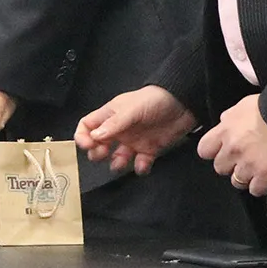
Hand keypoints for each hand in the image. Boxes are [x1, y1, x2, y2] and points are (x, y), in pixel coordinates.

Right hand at [76, 85, 195, 175]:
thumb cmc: (154, 100)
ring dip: (116, 163)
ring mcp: (133, 141)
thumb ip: (113, 124)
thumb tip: (94, 137)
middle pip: (99, 145)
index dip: (83, 136)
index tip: (88, 145)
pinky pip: (140, 164)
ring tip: (121, 163)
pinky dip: (139, 168)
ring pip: (117, 157)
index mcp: (110, 116)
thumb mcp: (131, 109)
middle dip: (97, 153)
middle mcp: (119, 130)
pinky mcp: (149, 150)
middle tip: (103, 154)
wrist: (183, 104)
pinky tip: (142, 164)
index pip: (87, 126)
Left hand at [197, 94, 266, 196]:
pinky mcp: (265, 175)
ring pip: (236, 182)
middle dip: (230, 165)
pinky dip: (260, 187)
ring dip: (244, 178)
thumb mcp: (244, 105)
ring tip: (254, 171)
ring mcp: (248, 164)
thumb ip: (231, 117)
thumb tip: (225, 123)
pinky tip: (266, 180)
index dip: (212, 152)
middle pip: (220, 168)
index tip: (220, 152)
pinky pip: (255, 190)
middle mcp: (232, 149)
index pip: (204, 149)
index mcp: (225, 130)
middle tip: (241, 160)